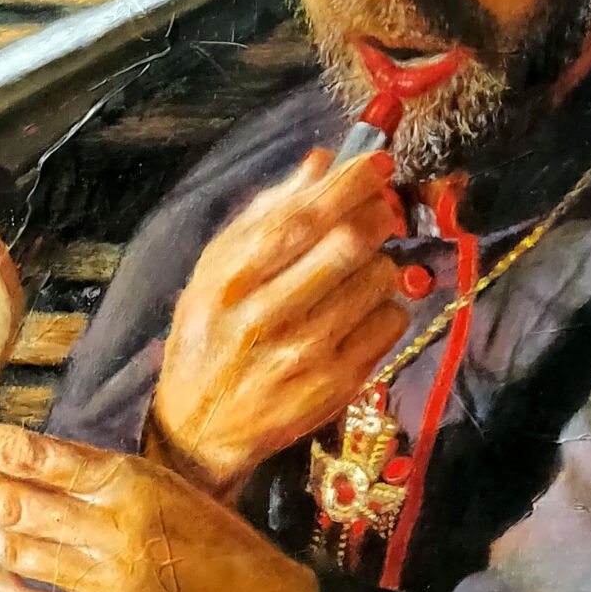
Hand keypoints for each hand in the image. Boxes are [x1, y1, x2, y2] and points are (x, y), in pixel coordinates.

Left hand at [0, 417, 320, 591]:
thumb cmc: (215, 540)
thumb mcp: (164, 486)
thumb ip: (97, 479)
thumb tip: (18, 468)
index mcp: (130, 481)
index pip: (31, 453)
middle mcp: (114, 528)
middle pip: (11, 501)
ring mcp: (106, 583)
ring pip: (17, 552)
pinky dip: (8, 589)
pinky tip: (4, 577)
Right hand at [153, 146, 406, 494]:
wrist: (200, 428)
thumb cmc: (208, 335)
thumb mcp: (216, 269)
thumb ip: (266, 214)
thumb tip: (321, 165)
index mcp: (230, 280)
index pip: (299, 219)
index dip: (347, 185)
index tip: (377, 163)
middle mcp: (265, 317)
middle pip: (345, 247)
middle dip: (378, 215)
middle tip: (383, 209)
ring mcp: (304, 356)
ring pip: (376, 283)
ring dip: (385, 261)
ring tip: (366, 264)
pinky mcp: (335, 387)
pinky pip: (389, 326)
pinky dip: (389, 305)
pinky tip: (365, 308)